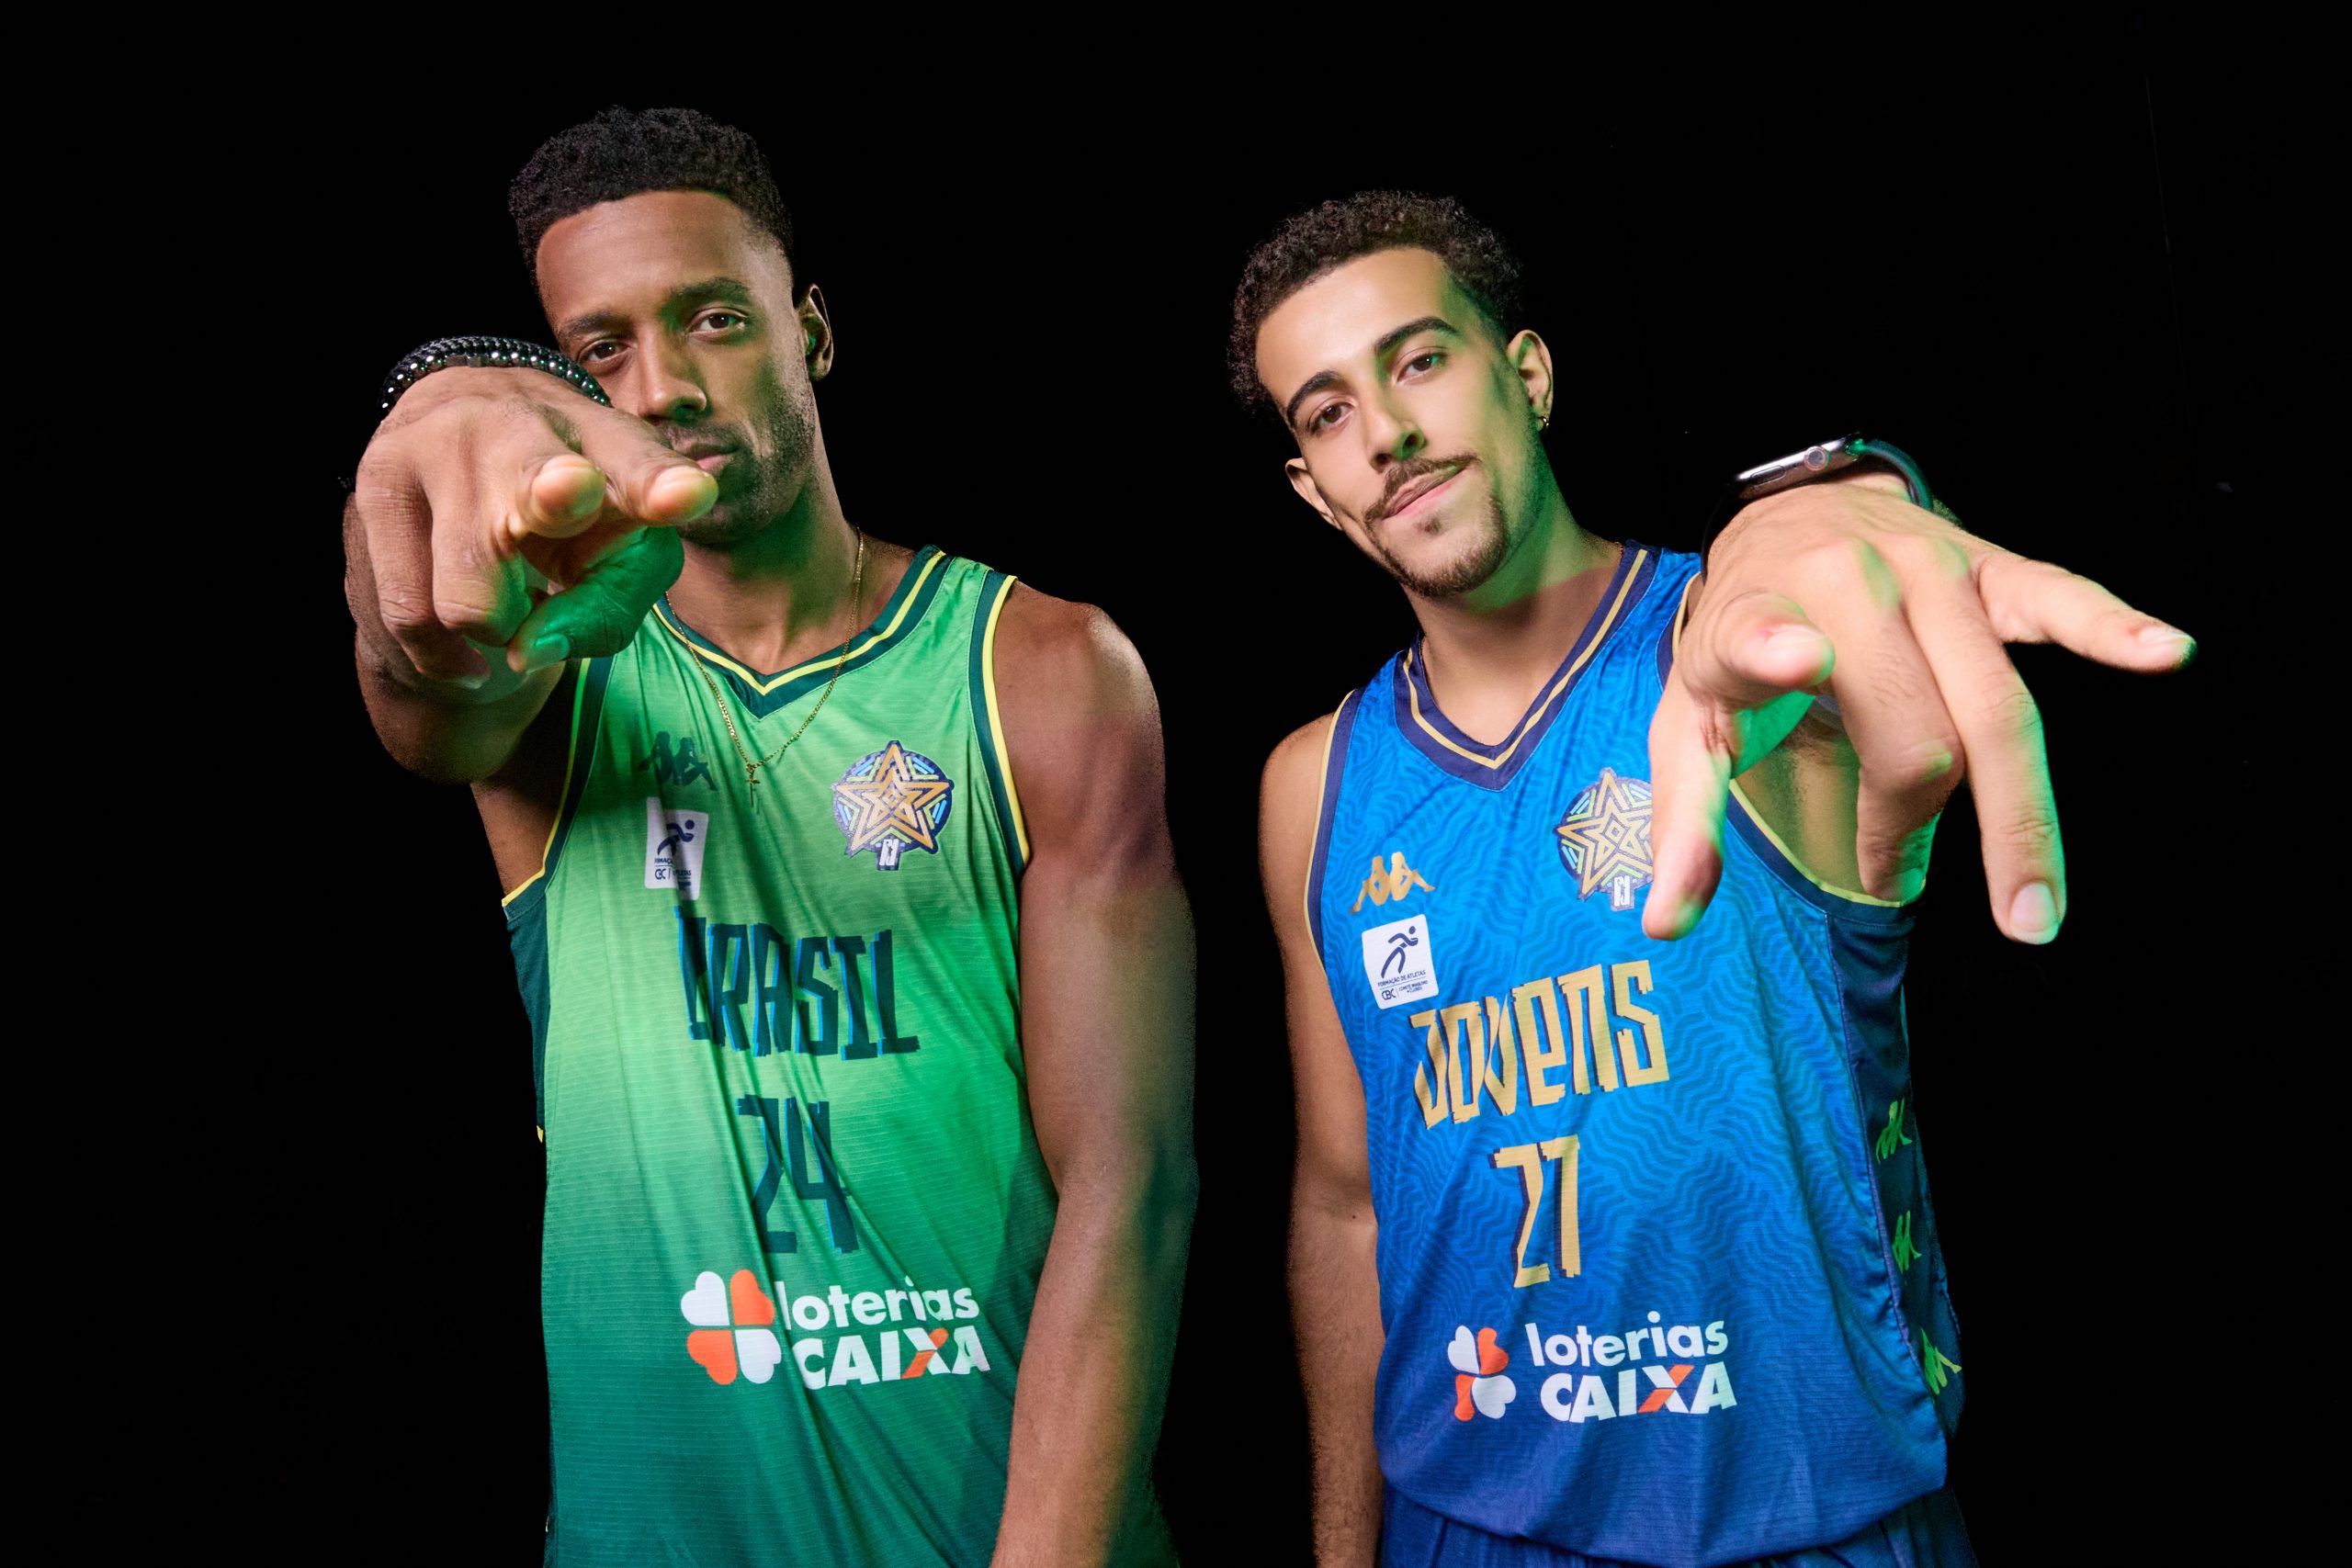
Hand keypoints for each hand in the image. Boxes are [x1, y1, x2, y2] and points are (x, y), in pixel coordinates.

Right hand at [347, 367, 715, 685]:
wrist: (459, 451)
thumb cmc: (570, 523)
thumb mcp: (614, 566)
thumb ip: (605, 612)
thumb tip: (529, 649)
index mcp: (608, 443)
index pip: (637, 464)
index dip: (659, 486)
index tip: (686, 496)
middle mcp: (523, 425)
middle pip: (538, 476)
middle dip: (554, 492)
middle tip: (571, 493)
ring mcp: (442, 444)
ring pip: (468, 594)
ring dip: (496, 630)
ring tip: (510, 600)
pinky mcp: (380, 482)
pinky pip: (412, 613)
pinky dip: (444, 650)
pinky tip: (465, 637)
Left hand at [1643, 473, 2194, 943]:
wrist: (1784, 519)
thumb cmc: (1738, 643)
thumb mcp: (1686, 722)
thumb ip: (1682, 822)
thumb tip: (1665, 926)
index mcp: (1753, 617)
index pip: (1758, 635)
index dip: (1774, 650)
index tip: (1798, 660)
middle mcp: (1846, 586)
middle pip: (1910, 729)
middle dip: (1911, 821)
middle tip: (1898, 887)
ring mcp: (1928, 573)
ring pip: (1993, 703)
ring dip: (2020, 813)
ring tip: (2032, 907)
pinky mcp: (1990, 565)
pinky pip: (2059, 599)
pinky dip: (2112, 627)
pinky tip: (2167, 651)